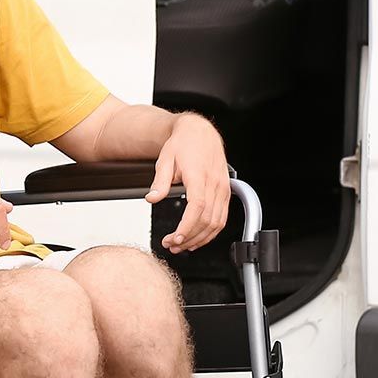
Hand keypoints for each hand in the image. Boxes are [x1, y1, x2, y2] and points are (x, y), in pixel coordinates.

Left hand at [145, 113, 230, 252]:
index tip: (175, 238)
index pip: (197, 207)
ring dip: (200, 238)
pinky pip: (222, 217)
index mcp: (199, 175)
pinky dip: (211, 232)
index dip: (187, 226)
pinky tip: (197, 238)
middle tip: (171, 244)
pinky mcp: (226, 191)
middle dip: (189, 237)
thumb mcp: (165, 160)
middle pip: (206, 219)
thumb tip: (151, 198)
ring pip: (216, 222)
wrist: (200, 132)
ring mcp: (222, 188)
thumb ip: (160, 182)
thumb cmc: (183, 143)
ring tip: (182, 245)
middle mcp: (214, 183)